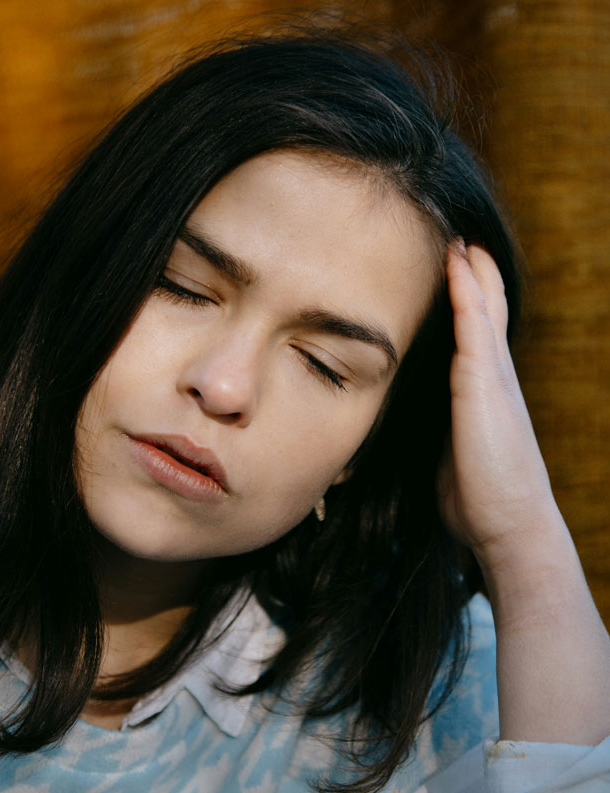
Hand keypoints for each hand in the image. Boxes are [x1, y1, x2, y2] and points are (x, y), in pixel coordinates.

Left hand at [438, 241, 562, 567]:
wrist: (509, 525)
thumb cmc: (478, 495)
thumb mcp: (453, 451)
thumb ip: (441, 429)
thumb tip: (419, 427)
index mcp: (485, 393)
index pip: (477, 336)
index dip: (470, 302)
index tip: (455, 272)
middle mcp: (494, 379)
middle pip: (486, 314)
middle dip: (475, 277)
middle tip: (462, 242)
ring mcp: (493, 380)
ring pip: (482, 312)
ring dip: (471, 274)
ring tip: (461, 240)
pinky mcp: (484, 387)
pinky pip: (473, 329)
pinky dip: (466, 294)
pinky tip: (457, 265)